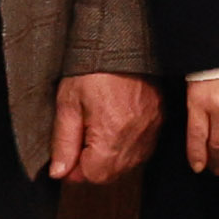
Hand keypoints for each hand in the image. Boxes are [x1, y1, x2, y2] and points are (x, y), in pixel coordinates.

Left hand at [48, 71, 159, 186]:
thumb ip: (63, 142)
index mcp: (112, 133)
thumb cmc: (92, 70)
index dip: (76, 170)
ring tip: (96, 134)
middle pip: (113, 173)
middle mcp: (136, 136)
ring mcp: (151, 128)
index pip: (94, 175)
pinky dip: (126, 147)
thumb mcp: (67, 104)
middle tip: (79, 145)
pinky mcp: (159, 119)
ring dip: (110, 158)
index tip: (68, 157)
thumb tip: (59, 172)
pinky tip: (114, 129)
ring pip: (129, 163)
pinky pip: (143, 148)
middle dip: (93, 166)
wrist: (122, 43)